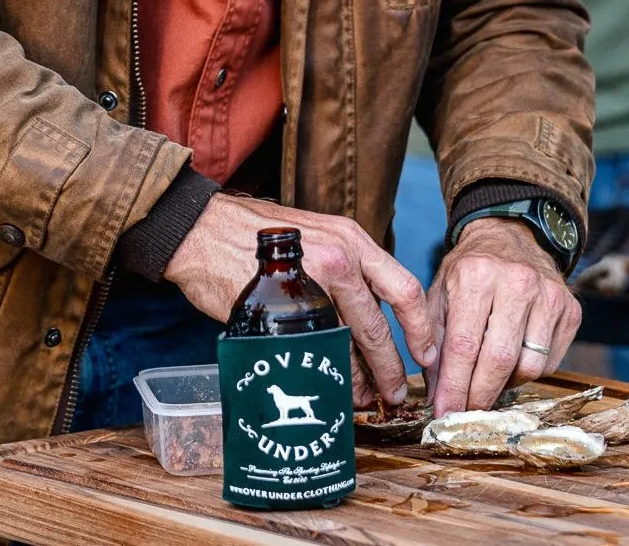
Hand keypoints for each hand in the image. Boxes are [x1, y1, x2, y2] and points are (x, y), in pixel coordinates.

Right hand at [164, 195, 436, 406]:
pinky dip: (327, 373)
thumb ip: (344, 266)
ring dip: (361, 376)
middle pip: (379, 323)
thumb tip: (366, 313)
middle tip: (395, 392)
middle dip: (392, 365)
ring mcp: (312, 282)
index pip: (403, 286)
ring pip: (349, 342)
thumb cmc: (257, 235)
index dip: (419, 327)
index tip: (426, 354)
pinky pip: (315, 349)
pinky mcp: (282, 307)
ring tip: (364, 398)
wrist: (202, 229)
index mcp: (351, 239)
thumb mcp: (315, 234)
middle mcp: (340, 256)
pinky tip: (330, 388)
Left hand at [426, 217, 581, 416]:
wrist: (510, 236)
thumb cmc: (470, 270)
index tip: (444, 413)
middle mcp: (517, 281)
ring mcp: (549, 295)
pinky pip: (549, 363)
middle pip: (499, 360)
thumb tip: (437, 396)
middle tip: (466, 413)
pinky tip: (511, 361)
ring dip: (505, 385)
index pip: (464, 345)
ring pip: (529, 367)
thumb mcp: (441, 293)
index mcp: (477, 275)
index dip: (454, 386)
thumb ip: (434, 342)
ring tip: (487, 378)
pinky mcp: (570, 309)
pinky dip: (527, 373)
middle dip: (479, 396)